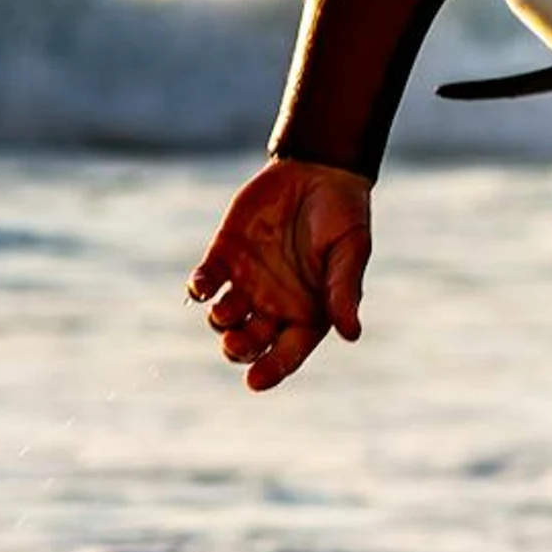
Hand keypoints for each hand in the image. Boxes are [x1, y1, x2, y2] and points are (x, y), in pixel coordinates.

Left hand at [187, 157, 373, 390]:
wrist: (318, 170)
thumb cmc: (344, 215)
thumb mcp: (350, 251)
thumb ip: (344, 290)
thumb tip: (352, 334)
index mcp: (308, 312)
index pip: (287, 353)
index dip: (271, 370)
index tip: (255, 381)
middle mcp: (274, 305)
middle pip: (249, 343)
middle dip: (239, 350)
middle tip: (235, 343)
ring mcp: (247, 282)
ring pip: (223, 319)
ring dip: (220, 321)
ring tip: (226, 310)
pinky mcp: (225, 256)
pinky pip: (204, 282)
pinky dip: (199, 288)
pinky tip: (202, 286)